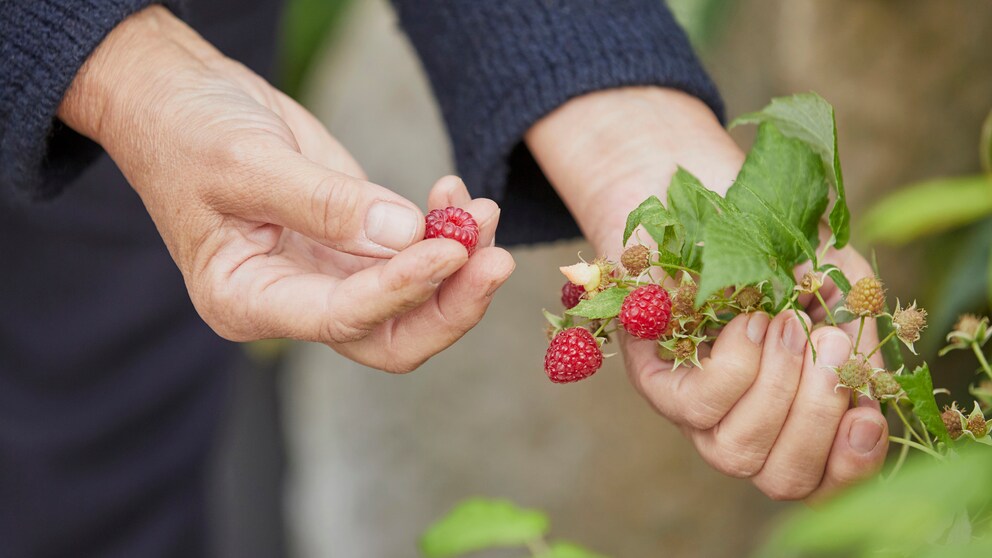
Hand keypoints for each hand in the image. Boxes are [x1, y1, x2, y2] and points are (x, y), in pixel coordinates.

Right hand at [58, 6, 513, 371]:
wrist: (180, 95)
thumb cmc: (187, 130)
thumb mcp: (245, 162)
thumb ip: (324, 204)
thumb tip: (407, 234)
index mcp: (247, 300)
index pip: (339, 318)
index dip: (399, 289)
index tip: (448, 250)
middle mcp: (293, 302)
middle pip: (388, 337)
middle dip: (448, 304)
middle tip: (494, 258)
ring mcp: (328, 274)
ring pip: (412, 301)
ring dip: (459, 263)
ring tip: (484, 211)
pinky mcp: (353, 241)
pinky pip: (411, 253)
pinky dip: (444, 230)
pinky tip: (457, 194)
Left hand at [527, 87, 887, 499]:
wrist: (707, 193)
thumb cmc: (777, 243)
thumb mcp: (837, 286)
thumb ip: (858, 340)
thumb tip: (866, 394)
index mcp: (793, 413)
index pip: (820, 479)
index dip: (851, 466)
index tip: (868, 415)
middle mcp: (742, 423)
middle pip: (782, 479)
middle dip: (815, 417)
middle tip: (825, 338)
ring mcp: (695, 409)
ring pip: (737, 451)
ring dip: (776, 387)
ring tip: (786, 320)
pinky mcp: (654, 380)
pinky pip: (697, 408)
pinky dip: (735, 367)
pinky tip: (747, 320)